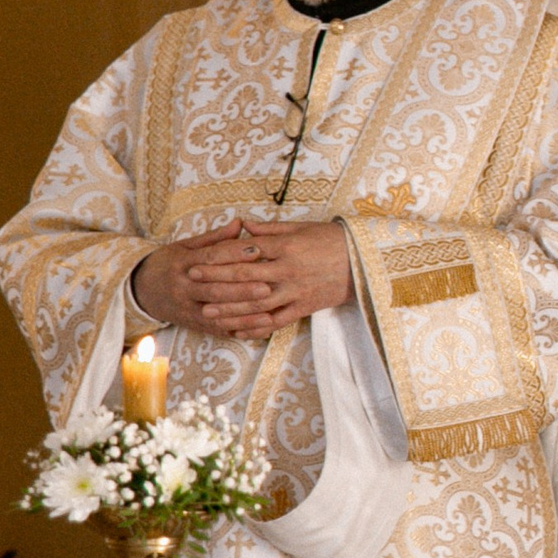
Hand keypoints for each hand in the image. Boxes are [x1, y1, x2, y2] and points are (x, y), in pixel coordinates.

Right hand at [131, 220, 269, 335]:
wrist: (141, 291)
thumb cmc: (168, 264)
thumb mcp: (185, 247)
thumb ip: (214, 239)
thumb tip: (240, 223)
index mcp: (181, 263)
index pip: (210, 258)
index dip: (233, 254)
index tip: (257, 250)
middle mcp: (183, 288)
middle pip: (215, 289)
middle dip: (242, 290)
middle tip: (267, 286)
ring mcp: (188, 308)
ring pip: (218, 313)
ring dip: (244, 315)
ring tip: (269, 312)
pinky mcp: (194, 324)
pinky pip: (218, 329)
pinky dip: (240, 329)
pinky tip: (259, 328)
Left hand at [175, 219, 355, 339]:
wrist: (365, 262)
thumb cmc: (332, 240)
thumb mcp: (302, 227)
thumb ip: (270, 228)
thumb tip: (243, 226)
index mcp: (285, 246)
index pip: (244, 252)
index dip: (218, 256)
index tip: (198, 259)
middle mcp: (287, 270)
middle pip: (244, 276)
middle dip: (216, 280)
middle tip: (192, 282)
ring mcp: (296, 291)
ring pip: (257, 303)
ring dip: (231, 308)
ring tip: (208, 312)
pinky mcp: (305, 307)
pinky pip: (278, 321)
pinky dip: (257, 327)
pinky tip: (239, 331)